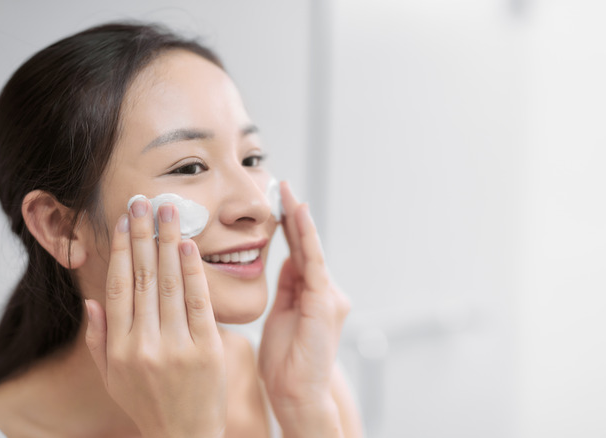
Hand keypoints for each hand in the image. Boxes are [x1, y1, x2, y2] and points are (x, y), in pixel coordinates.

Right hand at [84, 199, 225, 437]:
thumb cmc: (147, 405)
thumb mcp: (111, 378)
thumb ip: (98, 339)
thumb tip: (90, 299)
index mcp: (118, 347)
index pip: (117, 286)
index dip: (119, 249)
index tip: (123, 221)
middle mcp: (143, 344)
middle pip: (141, 277)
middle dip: (143, 235)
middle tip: (144, 201)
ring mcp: (176, 346)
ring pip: (168, 283)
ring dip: (167, 242)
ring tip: (169, 212)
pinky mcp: (206, 349)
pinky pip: (199, 302)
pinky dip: (193, 272)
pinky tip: (188, 246)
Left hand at [258, 182, 350, 432]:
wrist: (296, 393)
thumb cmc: (286, 361)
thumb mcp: (281, 316)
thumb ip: (288, 288)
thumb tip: (286, 261)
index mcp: (310, 295)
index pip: (298, 253)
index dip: (288, 228)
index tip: (277, 203)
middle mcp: (324, 291)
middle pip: (306, 246)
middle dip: (294, 216)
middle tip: (282, 186)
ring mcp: (328, 296)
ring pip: (311, 250)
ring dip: (299, 220)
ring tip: (287, 193)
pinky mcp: (326, 302)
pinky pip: (313, 263)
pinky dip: (306, 238)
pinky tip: (298, 216)